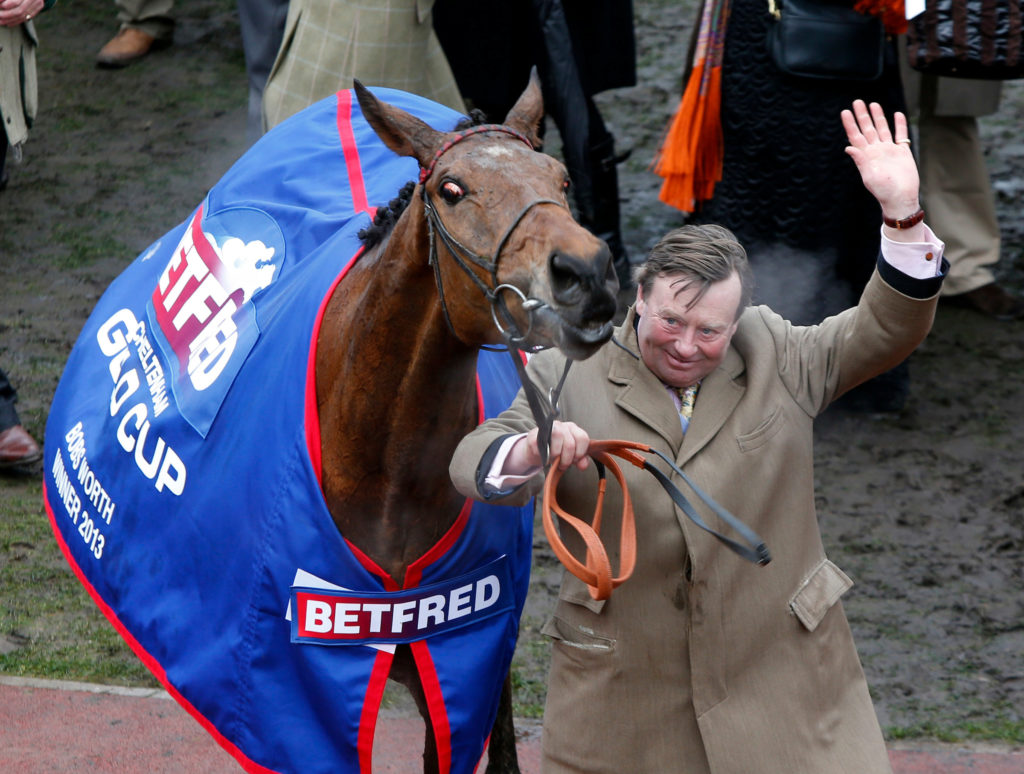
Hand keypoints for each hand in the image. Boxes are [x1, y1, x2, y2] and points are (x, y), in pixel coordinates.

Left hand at [0, 0, 42, 26]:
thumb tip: (0, 1)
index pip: (16, 2)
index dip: (6, 5)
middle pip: (20, 11)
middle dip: (7, 15)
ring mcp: (37, 4)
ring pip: (23, 16)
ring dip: (10, 20)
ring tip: (1, 21)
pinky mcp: (37, 9)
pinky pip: (26, 18)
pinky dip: (16, 21)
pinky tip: (8, 23)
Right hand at [509, 420, 590, 472]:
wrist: (537, 450)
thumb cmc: (557, 451)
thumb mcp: (571, 455)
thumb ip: (581, 459)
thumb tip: (583, 465)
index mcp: (573, 429)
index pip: (583, 438)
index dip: (580, 453)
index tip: (574, 460)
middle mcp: (561, 425)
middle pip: (570, 444)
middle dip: (567, 459)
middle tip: (562, 465)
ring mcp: (547, 428)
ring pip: (557, 438)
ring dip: (555, 455)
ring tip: (554, 461)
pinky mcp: (534, 434)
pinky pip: (541, 445)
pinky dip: (543, 455)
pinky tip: (544, 458)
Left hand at [841, 100, 921, 236]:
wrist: (901, 198)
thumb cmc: (884, 190)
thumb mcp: (869, 176)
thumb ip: (860, 160)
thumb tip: (848, 147)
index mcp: (866, 156)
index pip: (856, 136)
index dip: (850, 124)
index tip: (845, 112)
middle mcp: (876, 151)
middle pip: (868, 129)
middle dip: (862, 115)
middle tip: (857, 102)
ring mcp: (889, 150)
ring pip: (882, 129)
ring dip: (878, 117)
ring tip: (873, 104)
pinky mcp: (902, 152)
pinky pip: (901, 135)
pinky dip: (899, 125)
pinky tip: (896, 114)